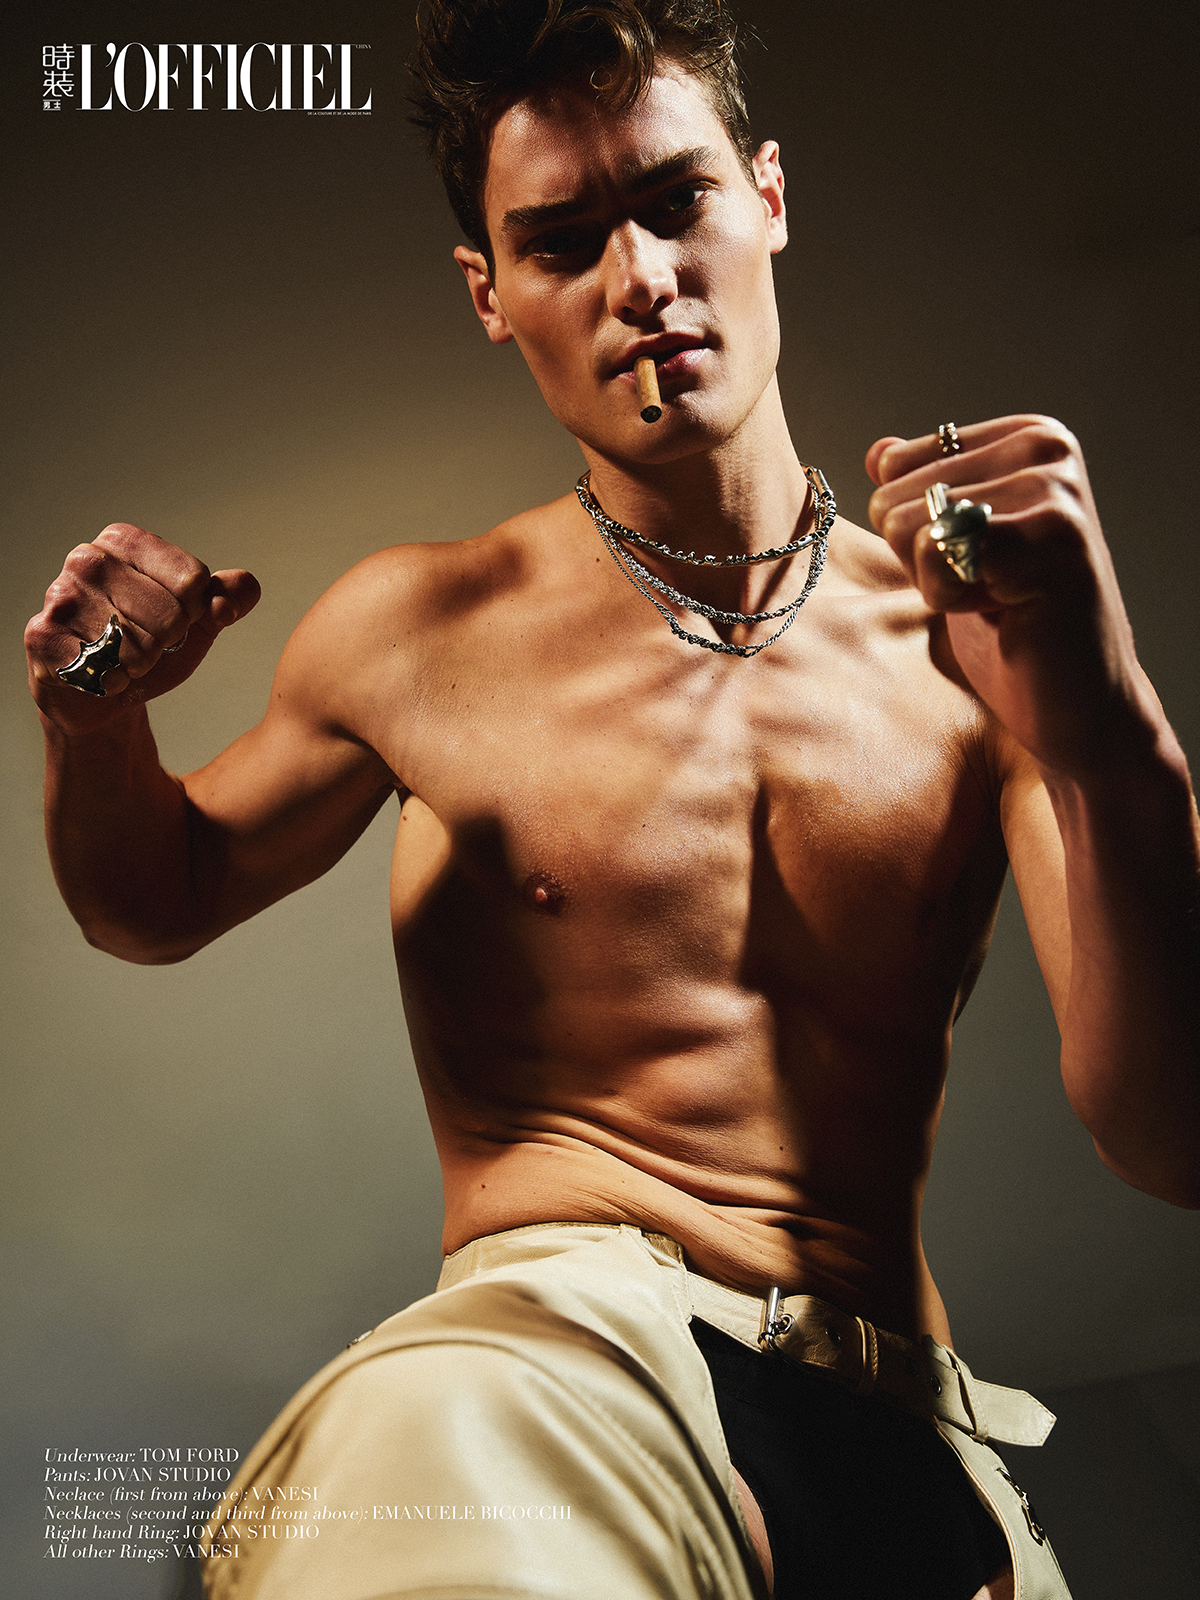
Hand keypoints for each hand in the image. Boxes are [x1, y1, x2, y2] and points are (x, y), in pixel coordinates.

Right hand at [25, 524, 260, 732]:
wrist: (99, 692)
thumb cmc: (149, 645)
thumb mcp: (198, 621)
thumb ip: (228, 598)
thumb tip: (244, 588)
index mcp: (125, 541)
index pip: (194, 579)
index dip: (196, 612)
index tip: (177, 618)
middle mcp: (88, 558)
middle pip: (171, 614)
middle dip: (167, 642)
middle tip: (145, 643)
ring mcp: (61, 595)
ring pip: (138, 644)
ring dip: (140, 664)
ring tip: (120, 656)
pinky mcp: (43, 636)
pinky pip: (105, 668)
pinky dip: (112, 681)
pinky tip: (98, 672)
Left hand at [865, 415, 1149, 775]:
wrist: (1077, 704)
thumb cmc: (1016, 632)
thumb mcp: (956, 552)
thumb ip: (922, 492)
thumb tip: (879, 450)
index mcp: (1025, 437)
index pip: (895, 464)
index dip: (915, 531)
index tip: (977, 562)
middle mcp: (1044, 447)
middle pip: (894, 494)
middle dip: (923, 560)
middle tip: (991, 590)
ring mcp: (1053, 487)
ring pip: (909, 524)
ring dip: (938, 583)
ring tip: (1001, 600)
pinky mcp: (1052, 535)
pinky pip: (937, 550)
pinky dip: (950, 597)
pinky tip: (1004, 611)